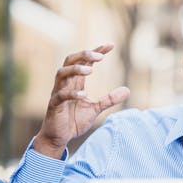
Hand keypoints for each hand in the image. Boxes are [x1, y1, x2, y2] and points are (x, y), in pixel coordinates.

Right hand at [34, 44, 129, 158]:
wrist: (59, 138)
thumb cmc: (74, 121)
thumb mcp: (96, 109)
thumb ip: (109, 99)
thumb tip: (127, 90)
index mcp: (75, 83)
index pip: (84, 61)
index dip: (96, 51)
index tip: (110, 45)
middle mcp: (65, 84)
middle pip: (70, 60)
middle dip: (84, 55)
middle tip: (100, 57)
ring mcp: (58, 93)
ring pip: (62, 73)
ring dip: (76, 69)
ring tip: (90, 71)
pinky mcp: (54, 105)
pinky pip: (60, 95)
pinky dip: (71, 93)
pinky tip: (83, 95)